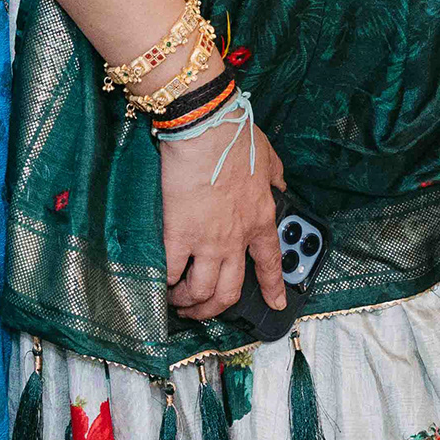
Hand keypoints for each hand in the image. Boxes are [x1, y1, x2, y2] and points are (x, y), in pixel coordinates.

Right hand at [160, 121, 286, 324]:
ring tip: (178, 301)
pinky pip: (172, 273)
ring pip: (201, 290)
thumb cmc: (235, 136)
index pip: (270, 263)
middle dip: (215, 308)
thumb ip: (275, 174)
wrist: (206, 129)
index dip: (273, 288)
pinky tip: (160, 283)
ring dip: (189, 302)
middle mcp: (236, 238)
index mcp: (260, 219)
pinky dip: (166, 284)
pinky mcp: (178, 235)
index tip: (276, 303)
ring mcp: (207, 241)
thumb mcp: (267, 156)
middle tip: (202, 310)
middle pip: (230, 290)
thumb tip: (279, 182)